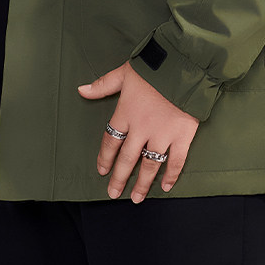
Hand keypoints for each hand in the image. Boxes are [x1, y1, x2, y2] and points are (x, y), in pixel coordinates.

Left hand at [77, 62, 198, 202]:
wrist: (183, 66)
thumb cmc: (152, 68)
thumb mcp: (123, 73)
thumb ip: (103, 85)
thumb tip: (81, 90)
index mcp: (126, 113)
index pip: (111, 141)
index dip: (105, 158)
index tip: (102, 171)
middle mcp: (141, 129)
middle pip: (127, 159)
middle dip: (119, 178)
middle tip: (113, 193)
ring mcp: (163, 135)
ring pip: (150, 165)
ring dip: (142, 183)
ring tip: (136, 198)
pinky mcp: (182, 136)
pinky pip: (176, 161)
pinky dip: (172, 175)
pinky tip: (166, 187)